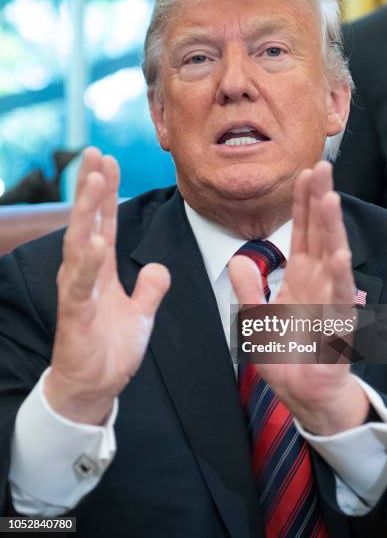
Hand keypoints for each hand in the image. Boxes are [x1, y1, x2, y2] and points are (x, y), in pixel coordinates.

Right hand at [44, 148, 169, 424]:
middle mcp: (85, 275)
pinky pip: (81, 286)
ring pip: (79, 244)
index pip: (104, 222)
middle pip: (88, 223)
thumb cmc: (110, 347)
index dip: (107, 192)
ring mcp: (78, 293)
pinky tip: (95, 239)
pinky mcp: (75, 316)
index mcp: (100, 271)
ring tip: (93, 180)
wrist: (94, 387)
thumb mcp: (140, 313)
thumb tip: (158, 267)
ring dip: (87, 212)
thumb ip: (149, 288)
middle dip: (92, 187)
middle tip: (95, 153)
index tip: (109, 160)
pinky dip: (88, 262)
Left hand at [229, 161, 368, 434]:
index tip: (302, 173)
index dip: (301, 203)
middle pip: (319, 234)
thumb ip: (249, 287)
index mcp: (300, 277)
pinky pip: (337, 300)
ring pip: (331, 257)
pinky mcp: (334, 327)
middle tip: (321, 166)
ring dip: (330, 228)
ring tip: (329, 197)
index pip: (301, 232)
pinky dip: (338, 278)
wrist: (304, 393)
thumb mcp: (258, 316)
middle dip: (319, 200)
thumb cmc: (288, 354)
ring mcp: (328, 302)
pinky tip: (338, 255)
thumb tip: (237, 259)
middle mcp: (317, 282)